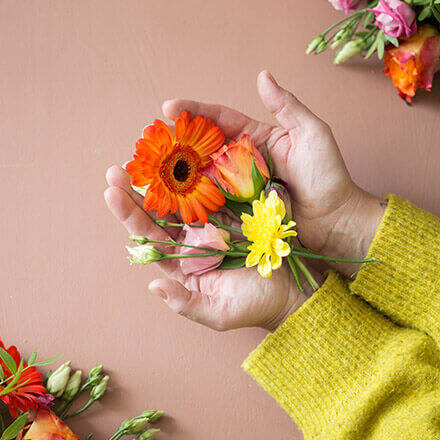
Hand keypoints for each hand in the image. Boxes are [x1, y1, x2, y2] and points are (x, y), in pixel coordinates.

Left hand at [105, 166, 317, 330]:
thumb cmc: (253, 305)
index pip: (150, 237)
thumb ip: (185, 303)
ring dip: (164, 178)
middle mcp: (192, 241)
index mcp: (182, 264)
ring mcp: (211, 224)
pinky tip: (184, 157)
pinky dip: (197, 175)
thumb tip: (153, 286)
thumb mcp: (217, 312)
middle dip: (137, 191)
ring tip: (145, 155)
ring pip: (182, 198)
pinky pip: (211, 191)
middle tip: (117, 168)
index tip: (112, 193)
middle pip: (159, 213)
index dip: (131, 215)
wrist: (288, 291)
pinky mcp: (232, 212)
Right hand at [162, 71, 384, 274]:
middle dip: (178, 143)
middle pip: (205, 148)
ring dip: (179, 172)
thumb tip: (262, 76)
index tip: (168, 108)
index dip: (194, 112)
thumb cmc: (328, 176)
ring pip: (204, 176)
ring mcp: (240, 187)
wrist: (335, 219)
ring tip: (153, 170)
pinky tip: (174, 199)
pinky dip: (194, 200)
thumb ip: (287, 107)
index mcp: (257, 138)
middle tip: (151, 142)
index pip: (220, 120)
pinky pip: (213, 202)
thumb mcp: (312, 134)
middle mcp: (244, 160)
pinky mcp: (240, 211)